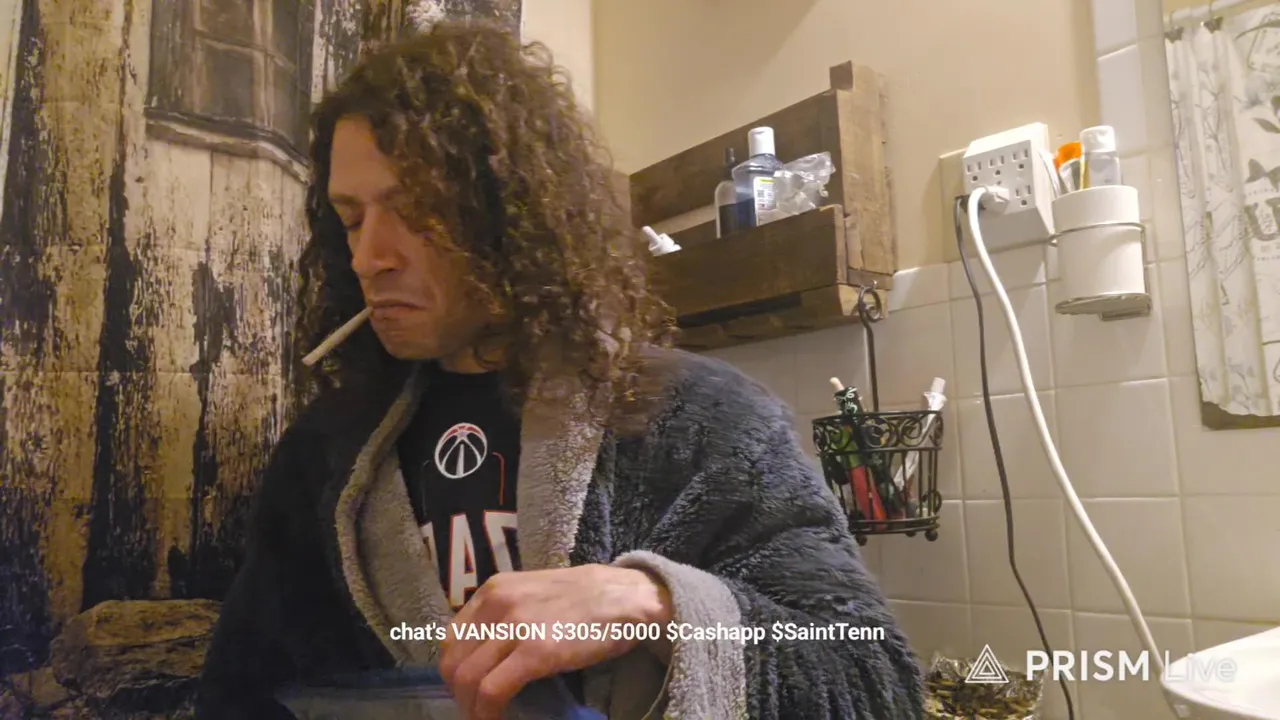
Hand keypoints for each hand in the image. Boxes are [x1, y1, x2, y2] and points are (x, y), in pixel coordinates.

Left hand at [438, 564, 672, 719]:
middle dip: (459, 695)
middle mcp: (497, 604)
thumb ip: (508, 615)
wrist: (628, 598)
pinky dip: (488, 713)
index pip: (451, 638)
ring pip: (467, 679)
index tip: (469, 692)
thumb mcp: (535, 594)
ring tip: (486, 719)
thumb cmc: (589, 599)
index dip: (456, 672)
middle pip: (454, 661)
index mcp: (494, 590)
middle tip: (476, 711)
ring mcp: (515, 627)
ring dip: (471, 708)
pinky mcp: (535, 652)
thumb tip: (488, 652)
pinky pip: (492, 691)